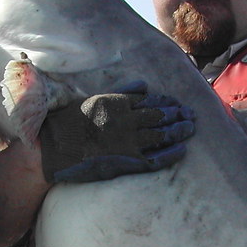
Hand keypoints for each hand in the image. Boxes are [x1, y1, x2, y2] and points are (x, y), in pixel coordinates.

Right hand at [39, 82, 195, 182]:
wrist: (55, 148)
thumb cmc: (71, 122)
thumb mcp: (95, 99)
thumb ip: (121, 91)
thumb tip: (144, 84)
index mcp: (120, 104)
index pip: (152, 102)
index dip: (168, 103)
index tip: (178, 104)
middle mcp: (128, 122)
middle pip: (161, 117)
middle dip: (178, 115)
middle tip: (191, 116)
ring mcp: (129, 143)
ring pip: (162, 135)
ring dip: (179, 131)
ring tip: (190, 129)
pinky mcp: (128, 162)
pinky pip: (156, 158)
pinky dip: (171, 154)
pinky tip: (182, 150)